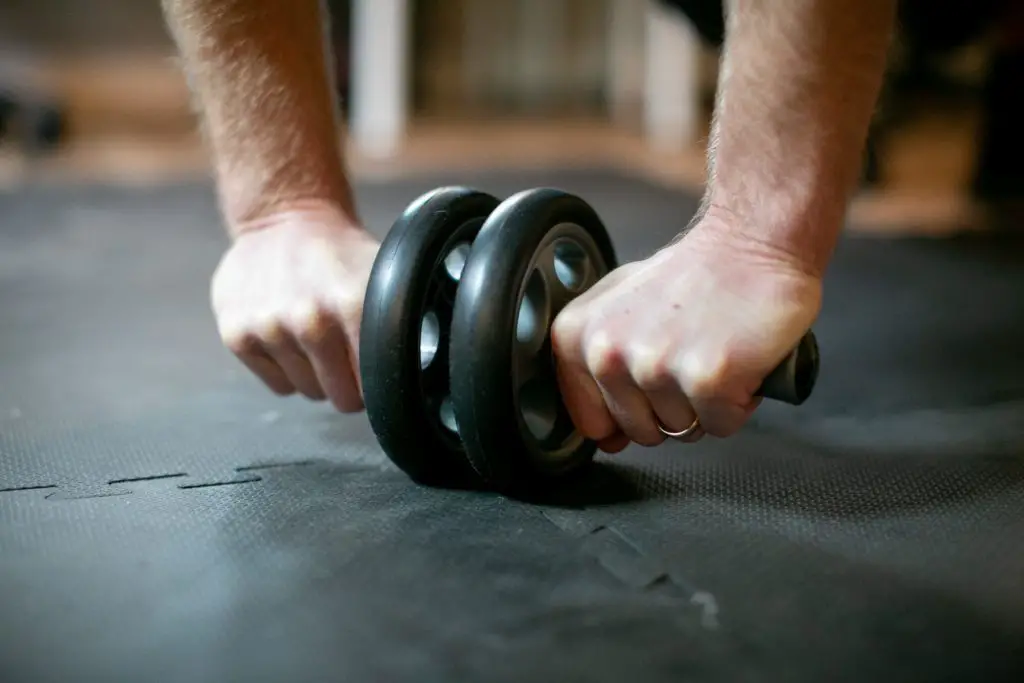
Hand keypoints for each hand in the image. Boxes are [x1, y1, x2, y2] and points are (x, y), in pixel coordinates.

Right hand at [210, 204, 379, 411]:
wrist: (283, 217)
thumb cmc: (341, 253)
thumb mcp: (382, 276)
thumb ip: (398, 324)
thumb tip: (417, 373)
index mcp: (352, 303)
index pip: (375, 385)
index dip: (380, 381)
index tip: (378, 366)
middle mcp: (308, 319)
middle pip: (342, 398)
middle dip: (349, 381)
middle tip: (346, 348)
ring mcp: (268, 328)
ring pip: (309, 392)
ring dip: (316, 374)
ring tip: (316, 334)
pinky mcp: (236, 335)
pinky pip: (278, 385)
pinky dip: (286, 369)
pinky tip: (289, 335)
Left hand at [550, 216, 821, 451]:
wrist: (754, 243)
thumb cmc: (694, 275)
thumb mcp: (621, 307)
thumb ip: (597, 368)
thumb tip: (602, 436)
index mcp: (576, 336)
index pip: (590, 422)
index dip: (630, 410)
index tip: (649, 380)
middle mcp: (608, 354)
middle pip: (640, 431)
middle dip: (673, 408)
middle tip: (689, 356)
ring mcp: (655, 367)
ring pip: (682, 430)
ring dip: (707, 404)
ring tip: (712, 352)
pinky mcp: (705, 379)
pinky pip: (721, 426)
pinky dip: (739, 403)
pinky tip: (738, 361)